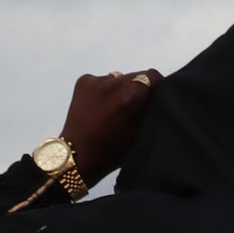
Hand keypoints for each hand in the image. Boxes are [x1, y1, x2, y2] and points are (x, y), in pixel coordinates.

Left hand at [61, 69, 160, 186]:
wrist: (77, 156)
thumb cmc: (112, 151)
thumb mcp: (140, 133)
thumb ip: (148, 109)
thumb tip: (155, 95)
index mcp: (131, 95)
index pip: (152, 76)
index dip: (156, 86)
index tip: (153, 97)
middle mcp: (114, 82)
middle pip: (135, 76)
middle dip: (136, 89)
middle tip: (130, 108)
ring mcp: (97, 80)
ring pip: (118, 78)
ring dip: (119, 89)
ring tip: (113, 110)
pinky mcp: (83, 81)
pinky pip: (101, 81)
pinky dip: (103, 91)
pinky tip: (98, 109)